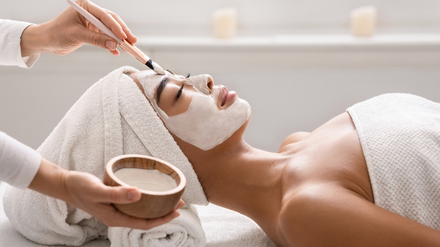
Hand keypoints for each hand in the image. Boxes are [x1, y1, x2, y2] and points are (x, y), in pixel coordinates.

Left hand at [20, 0, 136, 56]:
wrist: (47, 41)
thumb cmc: (57, 33)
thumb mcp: (77, 36)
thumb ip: (96, 40)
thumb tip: (114, 45)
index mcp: (86, 7)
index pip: (105, 16)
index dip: (116, 27)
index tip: (123, 36)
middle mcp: (91, 13)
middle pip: (112, 22)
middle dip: (122, 32)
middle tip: (132, 41)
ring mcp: (93, 22)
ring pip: (111, 30)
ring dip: (119, 40)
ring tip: (128, 47)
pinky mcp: (93, 32)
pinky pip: (106, 38)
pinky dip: (111, 45)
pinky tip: (116, 52)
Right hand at [29, 158, 184, 229]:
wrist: (66, 185)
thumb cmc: (80, 187)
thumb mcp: (99, 190)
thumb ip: (117, 193)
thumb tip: (138, 195)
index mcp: (116, 219)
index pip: (145, 223)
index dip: (162, 219)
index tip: (177, 211)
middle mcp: (118, 217)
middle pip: (146, 219)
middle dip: (163, 213)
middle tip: (180, 202)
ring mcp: (116, 210)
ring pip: (141, 212)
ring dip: (156, 207)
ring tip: (170, 198)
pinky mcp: (115, 202)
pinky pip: (135, 205)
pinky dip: (146, 200)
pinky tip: (151, 193)